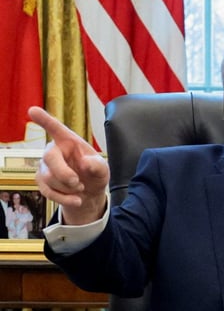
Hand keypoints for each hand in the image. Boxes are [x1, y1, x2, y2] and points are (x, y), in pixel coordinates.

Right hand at [29, 106, 109, 223]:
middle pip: (49, 157)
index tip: (33, 110)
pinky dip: (65, 199)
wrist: (89, 194)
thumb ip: (97, 165)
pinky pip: (48, 192)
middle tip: (78, 183)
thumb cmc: (95, 174)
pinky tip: (77, 200)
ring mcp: (45, 167)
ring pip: (49, 177)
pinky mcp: (42, 182)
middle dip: (64, 173)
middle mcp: (54, 151)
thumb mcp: (103, 169)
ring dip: (68, 187)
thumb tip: (85, 163)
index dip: (44, 120)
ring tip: (81, 187)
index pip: (55, 128)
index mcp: (69, 142)